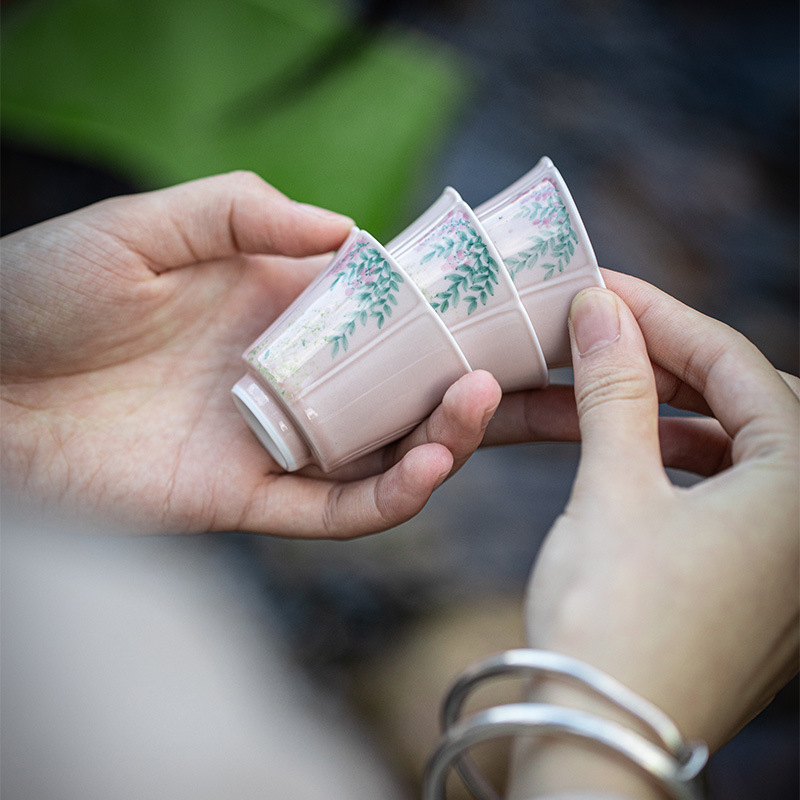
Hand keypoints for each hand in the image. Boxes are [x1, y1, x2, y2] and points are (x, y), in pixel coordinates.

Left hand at [1, 172, 500, 536]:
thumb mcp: (148, 226)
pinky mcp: (250, 500)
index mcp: (286, 308)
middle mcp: (299, 377)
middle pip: (415, 388)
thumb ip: (248, 214)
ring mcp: (281, 441)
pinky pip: (340, 508)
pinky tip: (431, 466)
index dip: (462, 311)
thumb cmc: (43, 291)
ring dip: (453, 436)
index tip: (526, 303)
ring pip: (393, 452)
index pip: (398, 312)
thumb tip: (352, 234)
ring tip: (486, 403)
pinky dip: (392, 494)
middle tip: (565, 375)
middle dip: (493, 386)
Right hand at [510, 274, 798, 797]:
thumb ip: (614, 391)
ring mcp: (790, 560)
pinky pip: (732, 493)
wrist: (600, 743)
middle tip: (604, 330)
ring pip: (740, 448)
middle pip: (749, 402)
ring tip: (607, 382)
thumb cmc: (613, 621)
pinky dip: (683, 460)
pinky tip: (636, 448)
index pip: (736, 365)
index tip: (602, 289)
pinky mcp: (759, 586)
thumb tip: (601, 312)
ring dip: (673, 409)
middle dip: (672, 359)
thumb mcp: (611, 489)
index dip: (662, 317)